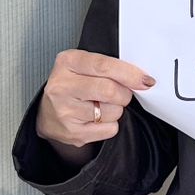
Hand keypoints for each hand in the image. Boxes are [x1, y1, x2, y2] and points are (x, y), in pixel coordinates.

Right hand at [36, 50, 156, 149]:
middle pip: (110, 90)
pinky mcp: (73, 132)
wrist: (48, 114)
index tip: (145, 80)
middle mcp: (62, 86)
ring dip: (116, 109)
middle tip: (121, 94)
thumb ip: (108, 67)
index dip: (129, 74)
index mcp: (67, 62)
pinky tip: (96, 119)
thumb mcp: (84, 66)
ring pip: (113, 111)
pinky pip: (109, 128)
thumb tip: (141, 79)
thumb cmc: (72, 86)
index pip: (104, 66)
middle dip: (124, 94)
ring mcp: (65, 111)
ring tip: (101, 105)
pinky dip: (110, 124)